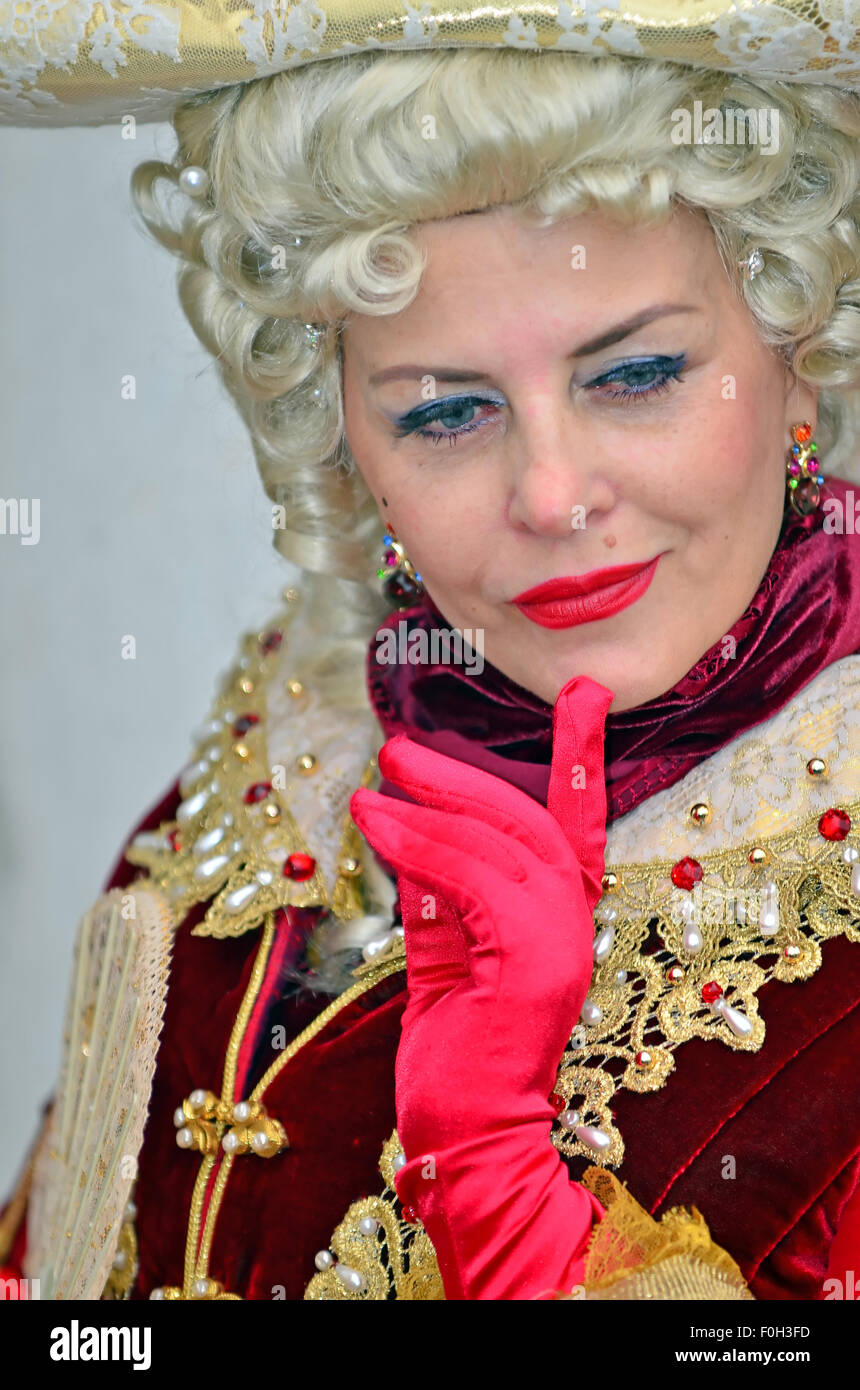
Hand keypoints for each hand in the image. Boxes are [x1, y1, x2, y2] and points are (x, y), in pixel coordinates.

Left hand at [350, 675, 612, 1298]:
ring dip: (427, 808)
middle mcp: (572, 921)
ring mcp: (560, 942)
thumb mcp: (444, 952)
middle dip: (462, 774)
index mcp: (559, 915)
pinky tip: (378, 829)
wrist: (469, 1136)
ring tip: (370, 787)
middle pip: (528, 818)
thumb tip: (410, 827)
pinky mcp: (534, 962)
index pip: (576, 820)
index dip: (579, 756)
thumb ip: (438, 893)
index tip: (583, 693)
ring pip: (496, 843)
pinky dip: (421, 848)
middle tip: (398, 747)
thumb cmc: (458, 1052)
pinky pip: (472, 880)